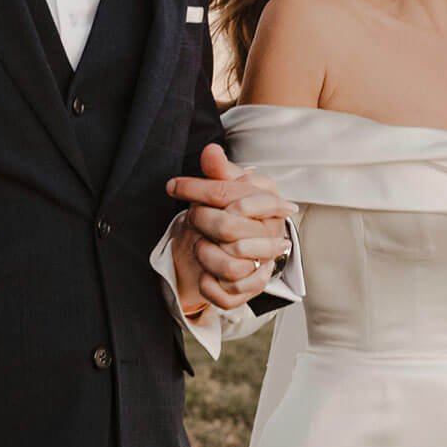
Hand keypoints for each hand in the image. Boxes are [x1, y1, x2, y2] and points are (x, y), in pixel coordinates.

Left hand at [167, 144, 297, 310]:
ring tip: (200, 245)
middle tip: (193, 217)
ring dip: (206, 254)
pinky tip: (203, 273)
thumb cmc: (233, 209)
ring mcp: (264, 264)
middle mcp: (273, 235)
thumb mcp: (227, 185)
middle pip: (228, 228)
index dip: (198, 189)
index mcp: (271, 204)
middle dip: (201, 220)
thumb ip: (219, 170)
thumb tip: (211, 151)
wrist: (239, 242)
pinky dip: (209, 286)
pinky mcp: (252, 288)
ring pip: (231, 266)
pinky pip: (229, 294)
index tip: (174, 186)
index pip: (233, 196)